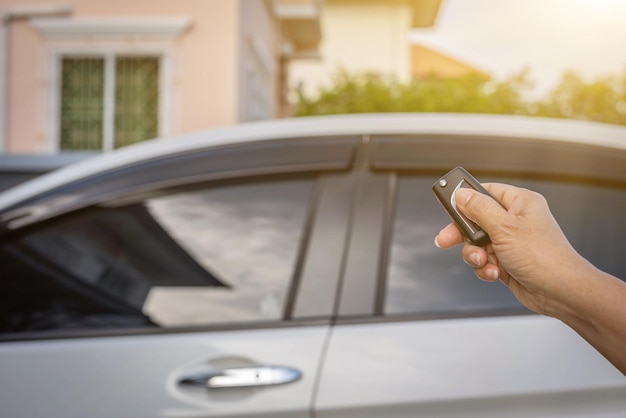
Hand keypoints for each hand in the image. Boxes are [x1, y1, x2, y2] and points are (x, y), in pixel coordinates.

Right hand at [435, 183, 589, 315]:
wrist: (560, 292)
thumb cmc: (543, 257)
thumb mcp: (504, 228)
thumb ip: (479, 209)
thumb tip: (461, 194)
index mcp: (520, 203)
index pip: (485, 191)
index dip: (465, 198)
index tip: (448, 205)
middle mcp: (515, 220)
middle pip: (476, 220)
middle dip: (463, 234)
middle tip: (446, 239)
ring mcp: (511, 242)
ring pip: (477, 243)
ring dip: (474, 255)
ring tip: (483, 262)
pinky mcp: (507, 261)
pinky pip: (484, 260)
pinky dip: (484, 268)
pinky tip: (494, 273)